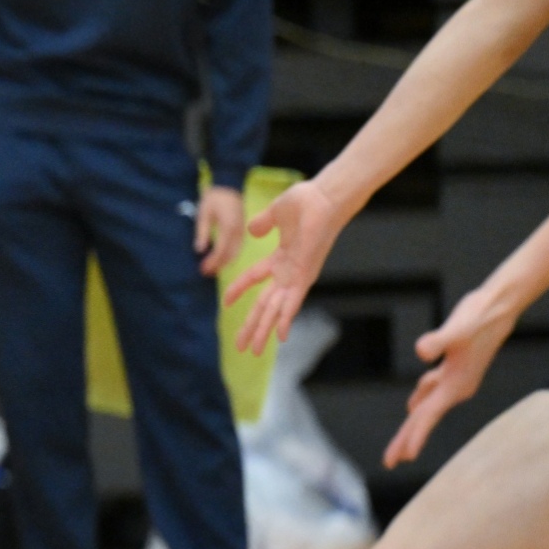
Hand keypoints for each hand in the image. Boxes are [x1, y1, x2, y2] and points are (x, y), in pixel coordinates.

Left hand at [195, 184, 245, 277]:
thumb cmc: (213, 199)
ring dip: (224, 263)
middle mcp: (238, 231)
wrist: (228, 187)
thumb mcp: (203, 214)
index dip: (213, 261)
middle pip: (230, 254)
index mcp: (229, 226)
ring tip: (210, 270)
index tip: (203, 269)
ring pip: (236, 253)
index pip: (222, 249)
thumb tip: (199, 250)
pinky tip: (220, 262)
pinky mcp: (242, 232)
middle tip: (205, 273)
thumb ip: (202, 233)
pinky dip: (229, 257)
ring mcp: (242, 232)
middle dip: (218, 265)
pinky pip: (238, 248)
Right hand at [224, 177, 350, 356]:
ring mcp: (296, 276)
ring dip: (263, 330)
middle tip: (241, 346)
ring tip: (253, 351)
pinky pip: (292, 302)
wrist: (323, 198)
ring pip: (274, 310)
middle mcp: (288, 272)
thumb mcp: (275, 213)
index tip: (226, 303)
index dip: (239, 290)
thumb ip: (262, 223)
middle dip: (252, 326)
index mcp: (281, 258)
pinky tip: (279, 337)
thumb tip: (251, 230)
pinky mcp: (304, 276)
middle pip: (264, 305)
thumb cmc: (305, 201)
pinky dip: (285, 319)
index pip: (254, 279)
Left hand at [383, 286, 516, 467]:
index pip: (429, 416)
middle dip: (407, 440)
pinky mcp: (453, 367)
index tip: (402, 458)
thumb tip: (421, 352)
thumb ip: (438, 341)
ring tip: (400, 445)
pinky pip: (431, 390)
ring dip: (413, 424)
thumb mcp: (456, 329)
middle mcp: (456, 387)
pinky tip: (413, 404)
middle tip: (389, 462)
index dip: (414, 436)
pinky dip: (421, 399)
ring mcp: (455, 378)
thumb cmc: (479, 317)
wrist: (498, 305)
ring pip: (427, 406)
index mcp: (456, 385)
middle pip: (425, 418)